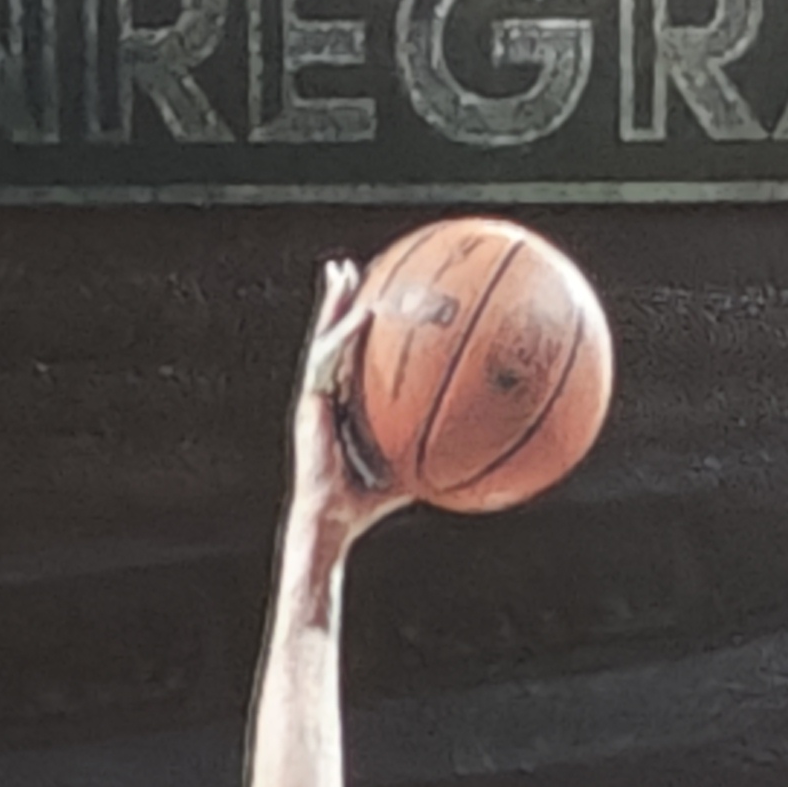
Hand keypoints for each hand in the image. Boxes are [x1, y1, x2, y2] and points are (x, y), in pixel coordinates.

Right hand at [287, 257, 412, 551]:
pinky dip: (346, 337)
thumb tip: (477, 447)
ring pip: (323, 339)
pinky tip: (366, 316)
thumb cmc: (368, 503)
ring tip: (340, 272)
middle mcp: (326, 395)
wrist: (333, 519)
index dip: (356, 326)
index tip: (374, 297)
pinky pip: (328, 362)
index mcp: (343, 404)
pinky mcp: (311, 405)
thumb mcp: (412, 469)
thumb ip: (435, 452)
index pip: (349, 356)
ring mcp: (316, 398)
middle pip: (330, 337)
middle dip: (337, 301)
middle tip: (348, 267)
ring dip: (332, 304)